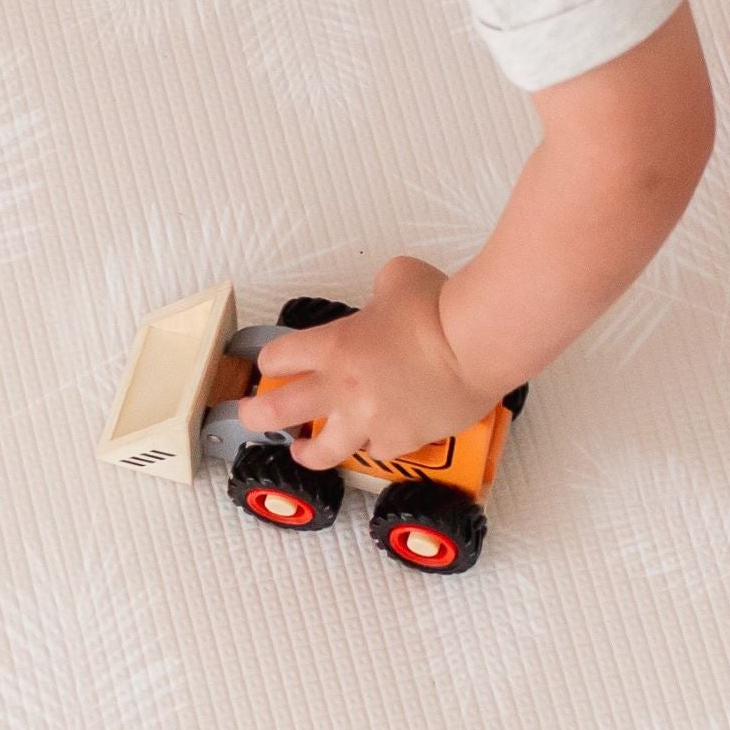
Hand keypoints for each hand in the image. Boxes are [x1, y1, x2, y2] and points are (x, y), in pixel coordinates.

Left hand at [248, 257, 498, 469]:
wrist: (479, 343)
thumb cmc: (441, 307)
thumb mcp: (397, 278)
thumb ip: (378, 294)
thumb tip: (384, 303)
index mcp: (334, 345)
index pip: (278, 358)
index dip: (271, 361)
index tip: (272, 365)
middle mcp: (342, 388)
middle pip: (277, 411)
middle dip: (255, 416)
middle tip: (250, 418)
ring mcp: (370, 420)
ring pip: (322, 450)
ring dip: (308, 450)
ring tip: (303, 450)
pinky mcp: (402, 440)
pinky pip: (376, 452)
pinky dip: (373, 446)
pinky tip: (374, 441)